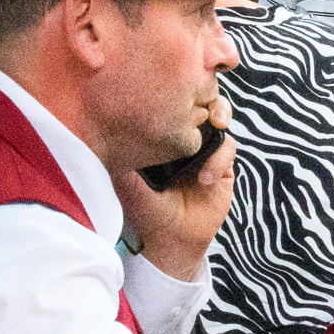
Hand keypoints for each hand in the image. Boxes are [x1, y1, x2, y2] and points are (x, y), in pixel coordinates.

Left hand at [111, 104, 231, 275]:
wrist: (169, 241)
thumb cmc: (144, 211)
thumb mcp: (125, 181)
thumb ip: (122, 155)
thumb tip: (106, 126)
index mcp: (161, 137)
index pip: (172, 104)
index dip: (176, 92)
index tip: (171, 92)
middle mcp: (184, 140)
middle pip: (199, 103)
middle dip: (204, 97)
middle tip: (201, 102)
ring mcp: (204, 152)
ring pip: (219, 120)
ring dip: (218, 117)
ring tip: (214, 123)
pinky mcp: (222, 168)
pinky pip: (227, 149)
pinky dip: (218, 159)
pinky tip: (204, 178)